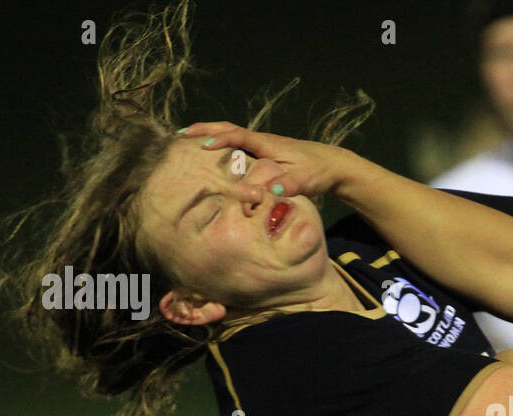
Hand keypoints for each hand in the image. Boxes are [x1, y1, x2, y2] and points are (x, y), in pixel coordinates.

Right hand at [178, 122, 355, 198]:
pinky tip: (210, 153)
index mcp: (267, 144)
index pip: (238, 136)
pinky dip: (220, 143)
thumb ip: (289, 185)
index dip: (220, 140)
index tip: (202, 147)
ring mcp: (262, 145)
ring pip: (230, 134)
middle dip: (204, 129)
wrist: (332, 164)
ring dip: (209, 134)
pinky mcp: (264, 151)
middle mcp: (262, 140)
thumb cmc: (318, 172)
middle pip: (228, 128)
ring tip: (186, 141)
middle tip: (179, 135)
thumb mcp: (305, 181)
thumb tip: (271, 190)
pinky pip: (236, 143)